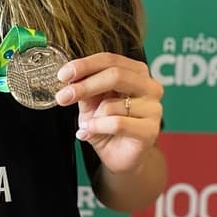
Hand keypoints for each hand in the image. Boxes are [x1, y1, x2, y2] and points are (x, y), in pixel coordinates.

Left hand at [55, 52, 162, 173]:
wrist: (120, 156)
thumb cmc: (108, 126)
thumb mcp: (91, 104)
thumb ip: (85, 89)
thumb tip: (70, 78)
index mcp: (136, 73)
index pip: (110, 60)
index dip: (85, 65)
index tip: (63, 75)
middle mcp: (149, 86)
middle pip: (116, 75)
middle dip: (85, 86)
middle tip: (63, 96)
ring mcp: (153, 108)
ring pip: (112, 104)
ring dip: (92, 117)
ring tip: (89, 126)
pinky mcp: (150, 130)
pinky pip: (117, 123)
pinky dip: (98, 127)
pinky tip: (90, 132)